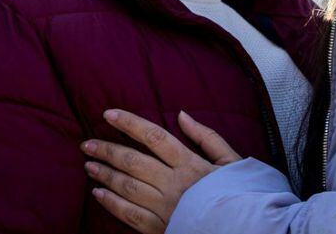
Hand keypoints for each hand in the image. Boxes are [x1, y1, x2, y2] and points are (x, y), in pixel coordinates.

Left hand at [81, 109, 241, 233]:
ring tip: (89, 165)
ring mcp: (165, 208)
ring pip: (127, 187)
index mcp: (190, 164)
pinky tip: (98, 194)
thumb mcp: (231, 161)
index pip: (154, 137)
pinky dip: (111, 203)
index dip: (129, 124)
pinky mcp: (160, 228)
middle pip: (133, 161)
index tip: (108, 114)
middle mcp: (174, 184)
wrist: (248, 230)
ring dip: (105, 175)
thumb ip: (207, 137)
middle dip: (107, 150)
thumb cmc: (239, 194)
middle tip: (87, 144)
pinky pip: (130, 215)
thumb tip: (182, 115)